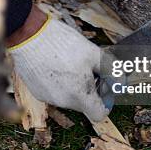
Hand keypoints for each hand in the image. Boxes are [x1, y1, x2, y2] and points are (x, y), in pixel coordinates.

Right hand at [8, 7, 108, 121]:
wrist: (30, 35)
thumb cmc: (62, 43)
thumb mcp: (94, 53)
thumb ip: (111, 70)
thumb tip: (120, 81)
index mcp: (79, 95)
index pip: (99, 114)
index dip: (105, 101)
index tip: (103, 86)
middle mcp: (63, 102)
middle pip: (83, 104)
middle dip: (89, 90)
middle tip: (88, 68)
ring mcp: (48, 97)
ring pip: (68, 98)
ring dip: (73, 86)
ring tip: (69, 63)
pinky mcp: (36, 91)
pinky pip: (54, 92)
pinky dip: (59, 83)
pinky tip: (56, 64)